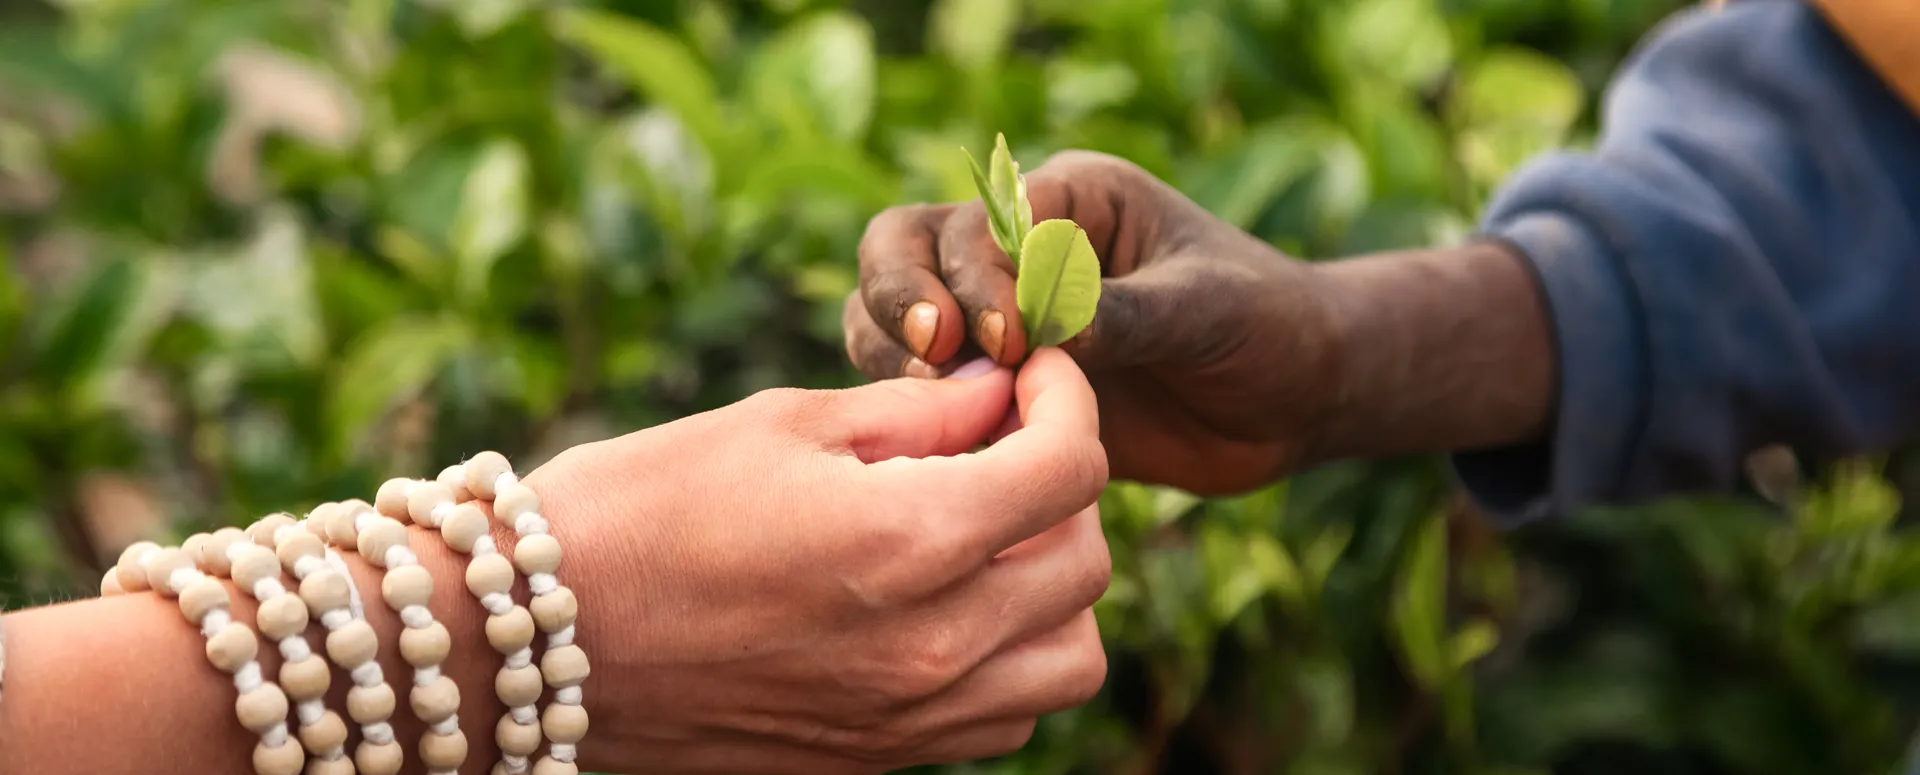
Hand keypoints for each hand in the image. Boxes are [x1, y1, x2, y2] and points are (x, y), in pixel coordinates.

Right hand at [530, 349, 1110, 773]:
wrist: (530, 642)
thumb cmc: (642, 507)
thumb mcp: (783, 424)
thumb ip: (916, 412)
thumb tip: (998, 395)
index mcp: (911, 542)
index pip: (1072, 469)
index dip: (1069, 398)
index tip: (1033, 373)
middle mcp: (931, 645)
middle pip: (1087, 564)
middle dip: (1066, 485)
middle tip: (1003, 442)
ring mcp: (909, 718)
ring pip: (1069, 659)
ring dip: (1055, 587)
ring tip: (987, 533)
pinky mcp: (878, 760)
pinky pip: (1006, 714)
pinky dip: (1012, 658)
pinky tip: (948, 606)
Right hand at [844, 151, 1342, 494]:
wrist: (1295, 403)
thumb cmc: (1268, 328)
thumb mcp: (1208, 310)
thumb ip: (1126, 313)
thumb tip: (1045, 326)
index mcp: (1068, 202)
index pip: (977, 218)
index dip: (974, 276)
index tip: (1008, 340)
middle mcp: (1016, 252)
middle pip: (904, 248)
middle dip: (903, 298)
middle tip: (938, 357)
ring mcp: (998, 321)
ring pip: (894, 320)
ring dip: (897, 359)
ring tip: (937, 412)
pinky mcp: (997, 391)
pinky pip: (923, 395)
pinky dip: (917, 418)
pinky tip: (948, 455)